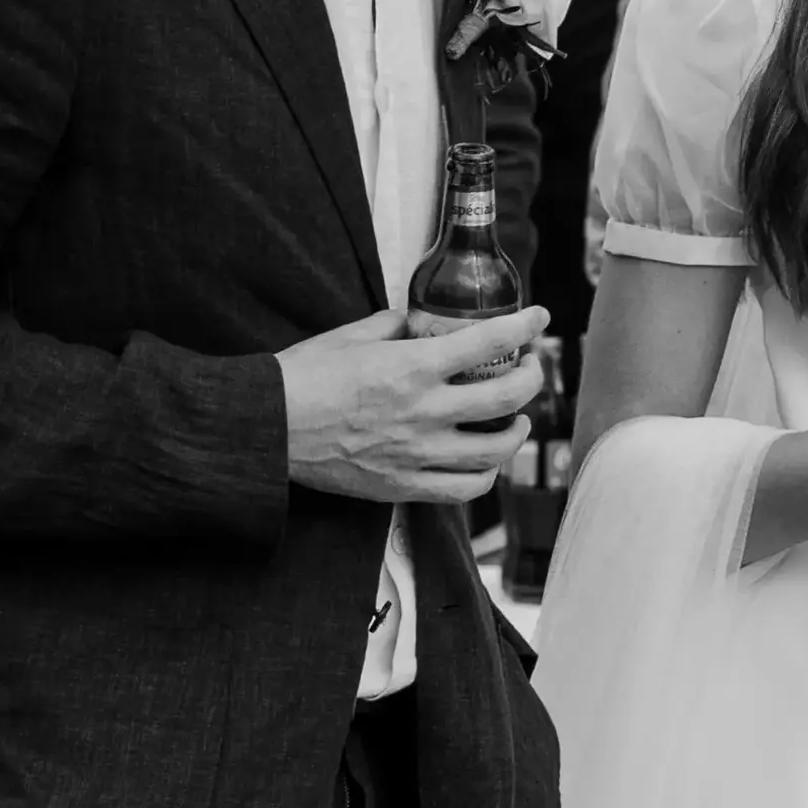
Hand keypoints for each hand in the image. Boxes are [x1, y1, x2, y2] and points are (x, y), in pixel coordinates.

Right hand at [280, 305, 548, 506]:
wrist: (268, 430)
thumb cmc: (303, 377)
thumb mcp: (350, 335)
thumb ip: (393, 327)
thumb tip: (414, 325)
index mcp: (413, 367)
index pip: (490, 343)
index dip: (525, 327)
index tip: (538, 319)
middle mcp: (424, 411)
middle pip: (508, 397)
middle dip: (532, 378)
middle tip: (530, 368)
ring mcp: (417, 454)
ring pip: (496, 450)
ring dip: (517, 431)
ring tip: (517, 420)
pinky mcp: (403, 486)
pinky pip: (463, 489)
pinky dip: (485, 476)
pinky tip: (486, 464)